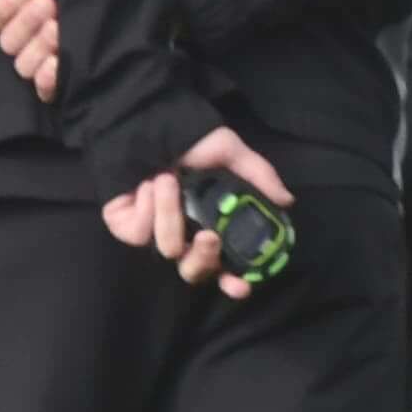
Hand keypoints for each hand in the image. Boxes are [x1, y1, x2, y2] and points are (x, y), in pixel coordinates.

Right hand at [0, 0, 59, 100]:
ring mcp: (42, 67)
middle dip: (26, 20)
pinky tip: (54, 65)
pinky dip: (46, 77)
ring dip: (38, 45)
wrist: (139, 40)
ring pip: (22, 63)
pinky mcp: (57, 89)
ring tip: (57, 30)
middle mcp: (31, 43)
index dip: (5, 5)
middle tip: (48, 4)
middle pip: (9, 39)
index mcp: (28, 16)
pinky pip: (41, 89)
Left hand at [110, 126, 295, 294]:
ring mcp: (154, 234)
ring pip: (168, 248)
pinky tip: (147, 184)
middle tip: (209, 236)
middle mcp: (183, 236)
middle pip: (194, 272)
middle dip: (204, 258)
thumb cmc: (189, 140)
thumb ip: (258, 176)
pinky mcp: (126, 228)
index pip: (224, 267)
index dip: (233, 282)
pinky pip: (140, 231)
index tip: (242, 285)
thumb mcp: (229, 151)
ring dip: (170, 211)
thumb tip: (286, 200)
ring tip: (168, 178)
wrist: (146, 125)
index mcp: (210, 226)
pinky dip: (148, 204)